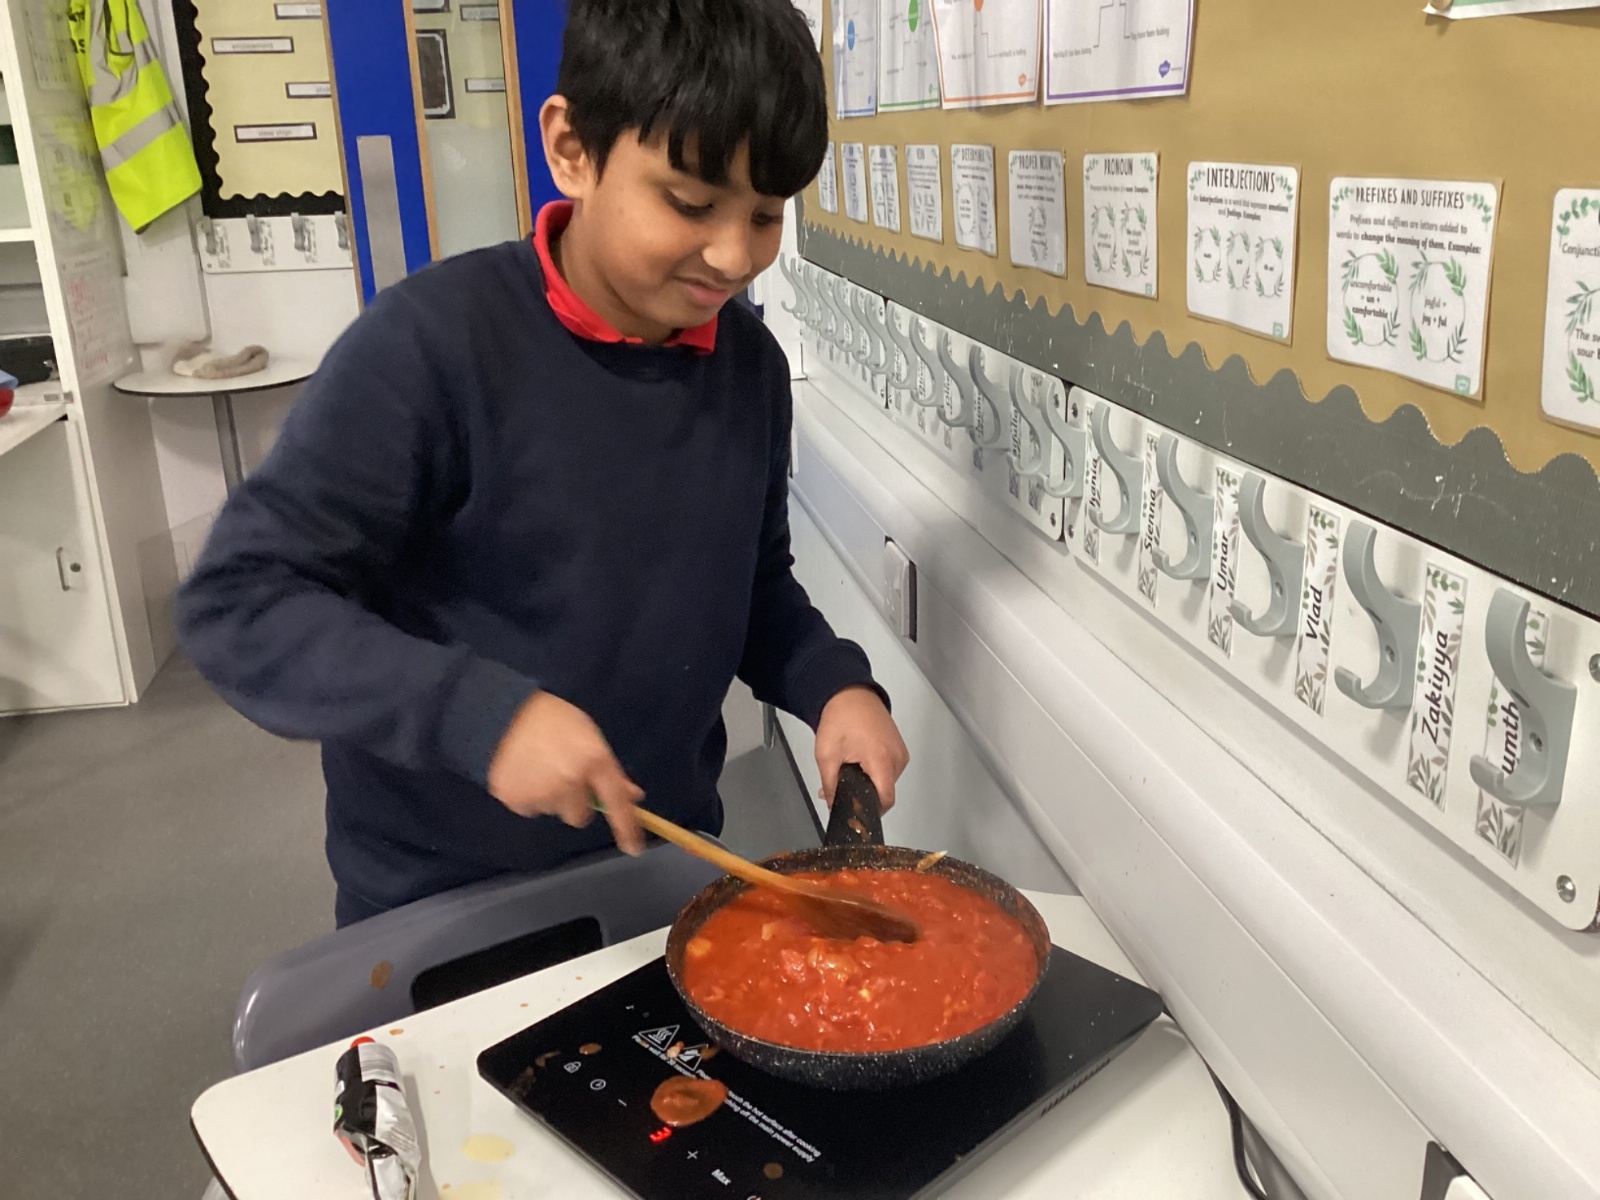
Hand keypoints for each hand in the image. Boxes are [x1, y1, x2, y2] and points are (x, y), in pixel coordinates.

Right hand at [486, 691, 644, 853]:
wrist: (508, 711)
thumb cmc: (557, 722)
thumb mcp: (591, 739)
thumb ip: (610, 771)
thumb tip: (632, 797)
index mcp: (594, 760)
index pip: (617, 802)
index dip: (627, 828)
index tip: (634, 849)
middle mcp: (570, 780)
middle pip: (580, 817)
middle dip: (575, 802)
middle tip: (563, 776)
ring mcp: (541, 791)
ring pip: (553, 811)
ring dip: (551, 797)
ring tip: (540, 768)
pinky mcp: (515, 799)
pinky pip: (530, 809)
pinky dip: (529, 796)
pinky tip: (524, 772)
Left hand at [814, 686, 908, 811]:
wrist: (850, 693)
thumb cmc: (840, 717)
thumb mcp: (826, 755)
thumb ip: (831, 786)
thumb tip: (834, 807)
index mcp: (881, 759)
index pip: (885, 800)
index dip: (870, 809)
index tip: (855, 809)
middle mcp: (897, 757)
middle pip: (884, 791)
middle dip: (863, 794)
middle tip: (841, 786)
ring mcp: (900, 752)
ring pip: (887, 781)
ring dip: (869, 781)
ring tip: (850, 767)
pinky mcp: (899, 748)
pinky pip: (889, 769)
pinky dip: (875, 770)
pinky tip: (859, 761)